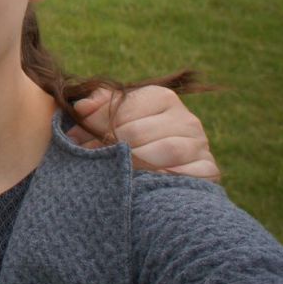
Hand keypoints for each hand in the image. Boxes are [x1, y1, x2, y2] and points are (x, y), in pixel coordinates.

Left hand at [67, 86, 220, 181]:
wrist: (167, 180)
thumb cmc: (133, 143)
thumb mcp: (116, 119)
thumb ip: (100, 106)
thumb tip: (82, 106)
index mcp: (162, 98)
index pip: (125, 107)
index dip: (95, 123)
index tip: (74, 136)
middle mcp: (186, 119)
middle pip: (137, 131)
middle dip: (106, 146)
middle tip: (84, 158)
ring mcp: (200, 145)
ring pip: (162, 151)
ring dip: (131, 164)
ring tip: (109, 172)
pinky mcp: (208, 171)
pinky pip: (183, 174)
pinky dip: (160, 179)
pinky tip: (141, 185)